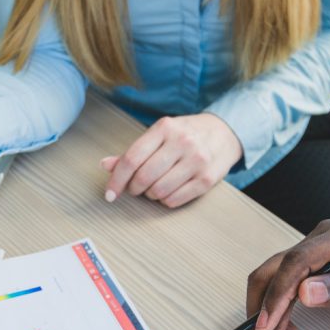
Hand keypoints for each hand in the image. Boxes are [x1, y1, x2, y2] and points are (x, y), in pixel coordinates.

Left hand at [100, 114, 241, 207]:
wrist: (223, 133)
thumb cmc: (185, 135)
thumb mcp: (159, 135)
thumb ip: (133, 151)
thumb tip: (105, 165)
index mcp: (164, 128)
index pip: (132, 158)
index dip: (117, 180)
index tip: (110, 194)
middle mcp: (182, 142)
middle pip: (144, 177)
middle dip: (134, 188)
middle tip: (136, 188)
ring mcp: (197, 161)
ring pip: (158, 192)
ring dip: (150, 195)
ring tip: (155, 187)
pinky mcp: (207, 179)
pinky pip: (174, 200)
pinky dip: (165, 201)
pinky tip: (168, 191)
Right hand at [242, 214, 329, 329]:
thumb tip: (305, 292)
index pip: (296, 262)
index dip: (277, 295)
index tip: (266, 327)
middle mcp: (322, 238)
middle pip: (274, 271)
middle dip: (260, 313)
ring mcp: (315, 250)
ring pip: (275, 282)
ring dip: (264, 318)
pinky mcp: (313, 265)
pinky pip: (286, 286)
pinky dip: (278, 313)